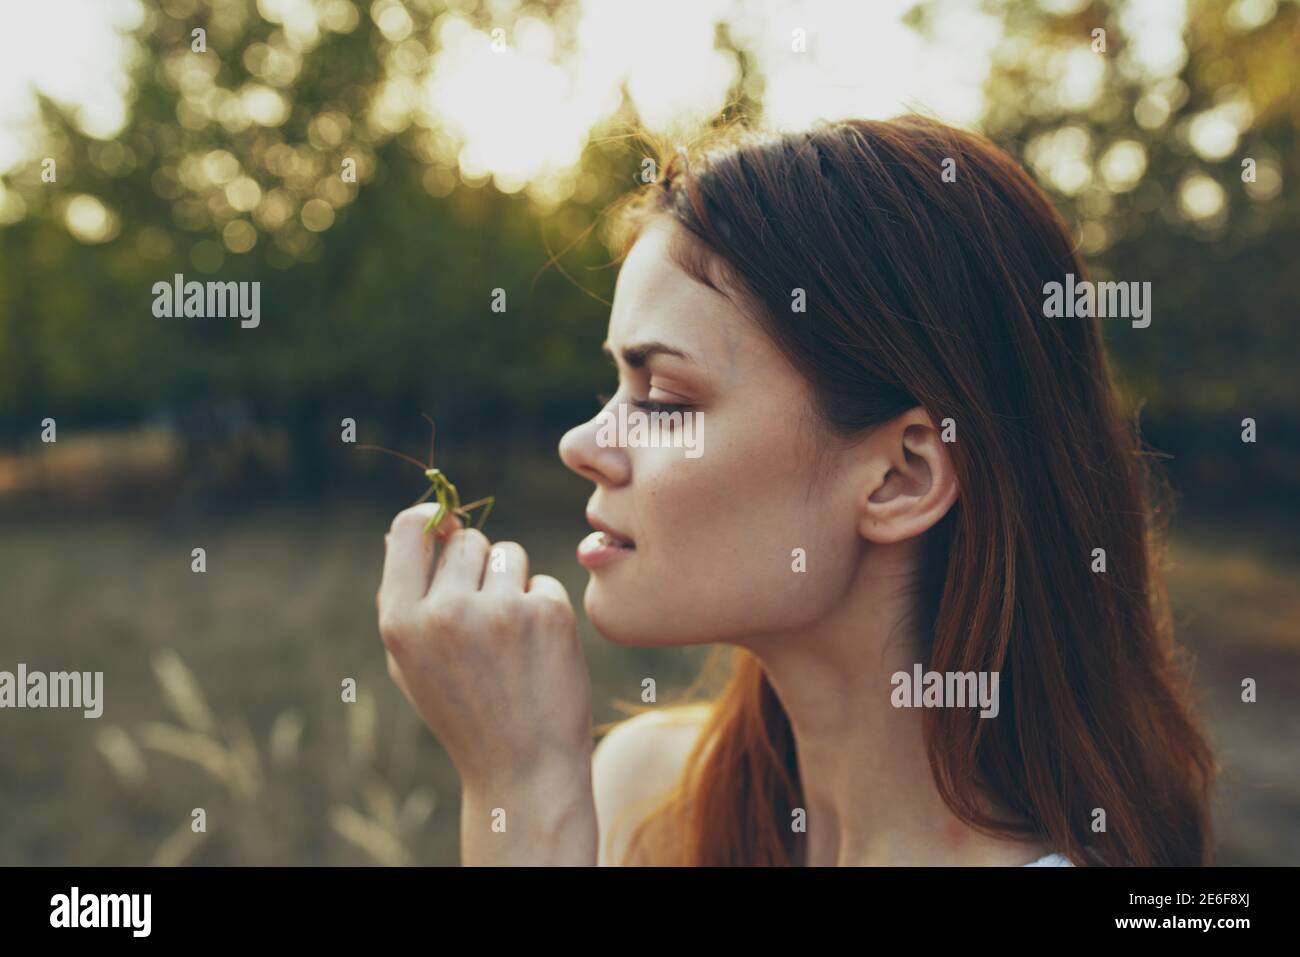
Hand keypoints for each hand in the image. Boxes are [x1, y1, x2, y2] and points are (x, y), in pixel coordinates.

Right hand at [377, 504, 596, 863]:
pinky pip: (545, 582)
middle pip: (467, 540)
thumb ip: (403, 598)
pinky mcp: (549, 613)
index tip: (446, 523)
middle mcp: (447, 611)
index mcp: (401, 622)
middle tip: (486, 615)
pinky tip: (538, 652)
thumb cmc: (463, 711)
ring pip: (509, 553)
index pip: (409, 529)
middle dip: (478, 566)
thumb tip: (405, 532)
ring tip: (510, 637)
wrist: (524, 767)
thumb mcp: (410, 664)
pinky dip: (544, 609)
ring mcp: (501, 610)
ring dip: (512, 582)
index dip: (431, 520)